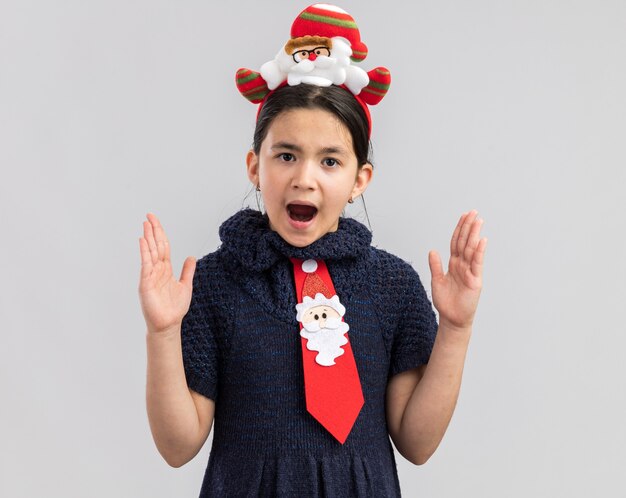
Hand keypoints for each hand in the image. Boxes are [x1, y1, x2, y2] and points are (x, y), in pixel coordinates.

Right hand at [138, 213, 195, 333]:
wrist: (169, 324)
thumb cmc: (175, 308)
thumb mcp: (186, 285)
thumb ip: (187, 271)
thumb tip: (191, 257)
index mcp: (166, 269)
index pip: (163, 247)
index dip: (160, 234)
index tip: (156, 221)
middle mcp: (157, 270)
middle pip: (155, 246)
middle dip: (153, 231)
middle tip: (149, 216)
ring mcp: (150, 275)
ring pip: (150, 252)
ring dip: (148, 237)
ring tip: (146, 224)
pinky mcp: (146, 282)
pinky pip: (145, 264)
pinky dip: (144, 252)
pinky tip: (143, 241)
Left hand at [428, 210, 486, 330]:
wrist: (452, 318)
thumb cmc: (445, 302)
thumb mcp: (436, 281)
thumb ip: (435, 266)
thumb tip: (432, 250)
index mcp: (454, 264)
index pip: (457, 242)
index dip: (459, 229)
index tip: (463, 216)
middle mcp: (463, 265)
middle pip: (465, 242)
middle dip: (468, 227)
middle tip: (473, 212)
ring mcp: (470, 271)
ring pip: (472, 249)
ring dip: (475, 234)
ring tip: (478, 220)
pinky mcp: (475, 280)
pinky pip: (477, 263)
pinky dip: (480, 251)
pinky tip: (482, 240)